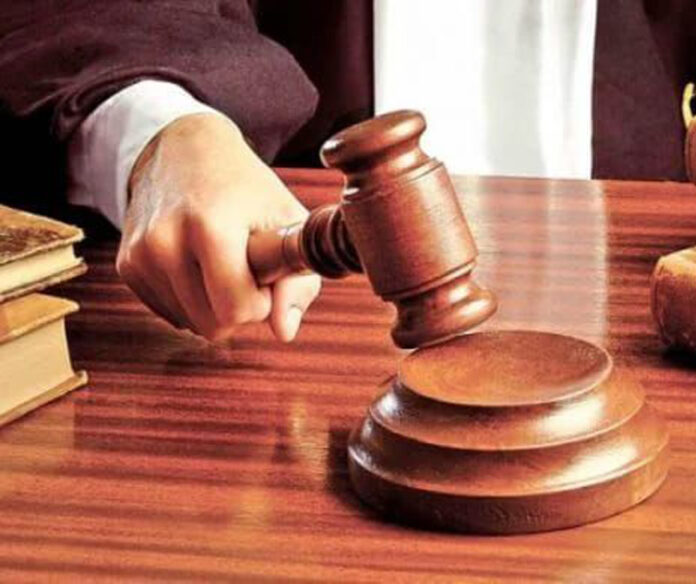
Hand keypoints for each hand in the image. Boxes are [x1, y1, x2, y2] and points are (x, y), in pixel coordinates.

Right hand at [116, 112, 320, 341]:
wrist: (185, 150)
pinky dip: (190, 299)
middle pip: (212, 325)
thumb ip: (299, 282)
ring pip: (190, 324)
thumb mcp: (287, 223)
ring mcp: (140, 255)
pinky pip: (170, 313)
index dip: (261, 301)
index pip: (237, 310)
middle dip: (238, 307)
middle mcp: (165, 242)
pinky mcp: (127, 265)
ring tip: (219, 260)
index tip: (263, 273)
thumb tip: (284, 332)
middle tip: (243, 266)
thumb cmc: (247, 190)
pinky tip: (196, 265)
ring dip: (213, 304)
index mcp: (209, 227)